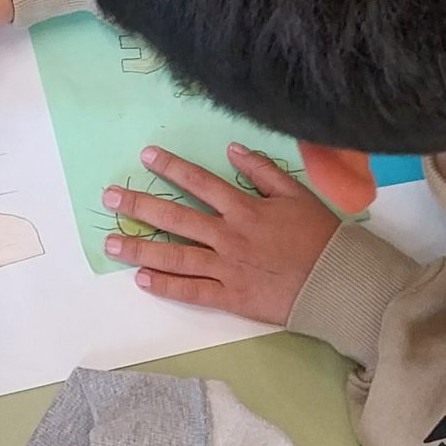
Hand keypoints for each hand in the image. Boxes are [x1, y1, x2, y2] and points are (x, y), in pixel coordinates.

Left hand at [102, 143, 339, 325]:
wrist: (335, 282)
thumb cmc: (319, 236)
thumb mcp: (296, 193)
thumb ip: (263, 170)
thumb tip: (232, 149)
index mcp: (244, 208)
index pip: (199, 182)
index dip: (171, 168)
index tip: (145, 157)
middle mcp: (228, 236)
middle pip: (175, 218)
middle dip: (139, 206)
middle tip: (110, 198)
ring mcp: (226, 268)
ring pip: (175, 256)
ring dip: (140, 249)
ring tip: (111, 244)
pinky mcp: (230, 296)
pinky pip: (191, 291)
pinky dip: (165, 286)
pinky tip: (142, 280)